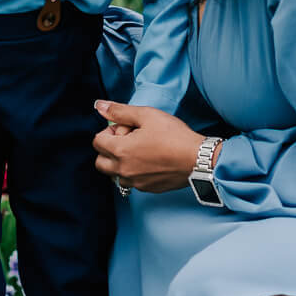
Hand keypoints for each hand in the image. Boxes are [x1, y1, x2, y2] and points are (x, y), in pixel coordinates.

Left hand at [92, 99, 214, 192]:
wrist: (199, 159)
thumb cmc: (175, 136)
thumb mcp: (147, 115)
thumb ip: (120, 111)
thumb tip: (99, 106)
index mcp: (121, 151)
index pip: (97, 142)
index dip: (109, 131)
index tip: (125, 128)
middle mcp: (124, 170)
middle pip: (100, 162)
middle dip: (108, 150)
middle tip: (127, 140)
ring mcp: (135, 182)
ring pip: (114, 174)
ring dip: (120, 163)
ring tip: (139, 151)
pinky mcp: (147, 189)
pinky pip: (131, 182)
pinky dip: (133, 172)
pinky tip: (150, 161)